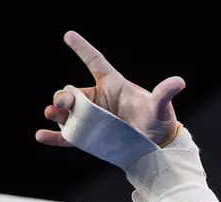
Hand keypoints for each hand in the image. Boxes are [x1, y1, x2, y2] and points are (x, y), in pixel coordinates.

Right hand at [36, 30, 183, 148]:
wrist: (156, 147)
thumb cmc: (158, 121)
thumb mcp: (159, 106)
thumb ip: (165, 92)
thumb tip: (180, 82)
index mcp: (113, 85)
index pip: (95, 62)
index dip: (83, 48)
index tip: (69, 35)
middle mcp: (99, 99)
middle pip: (74, 91)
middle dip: (64, 95)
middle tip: (63, 103)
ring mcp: (93, 119)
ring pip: (68, 112)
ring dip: (57, 112)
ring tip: (52, 114)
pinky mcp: (90, 137)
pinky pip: (69, 136)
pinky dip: (55, 136)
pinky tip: (41, 135)